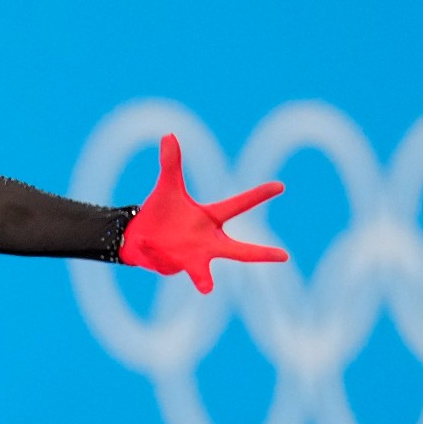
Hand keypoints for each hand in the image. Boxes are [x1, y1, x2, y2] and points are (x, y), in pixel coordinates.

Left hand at [119, 133, 287, 293]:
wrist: (137, 236)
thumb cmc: (160, 213)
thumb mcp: (167, 187)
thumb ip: (171, 164)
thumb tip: (168, 135)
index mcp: (210, 219)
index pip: (238, 205)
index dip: (258, 194)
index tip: (280, 186)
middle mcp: (207, 241)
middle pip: (238, 251)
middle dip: (260, 254)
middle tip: (285, 256)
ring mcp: (193, 258)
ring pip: (201, 272)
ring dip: (203, 277)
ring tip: (207, 288)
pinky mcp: (175, 267)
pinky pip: (164, 257)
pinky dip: (152, 248)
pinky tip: (146, 241)